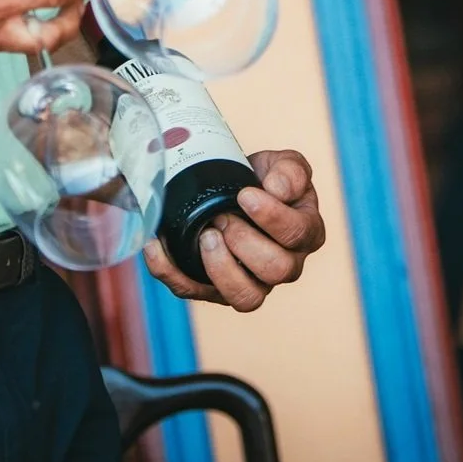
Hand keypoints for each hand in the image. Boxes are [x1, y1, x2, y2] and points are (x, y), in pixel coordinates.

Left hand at [144, 149, 324, 311]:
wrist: (231, 187)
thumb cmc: (262, 179)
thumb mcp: (281, 163)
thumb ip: (290, 169)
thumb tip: (276, 188)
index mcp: (305, 232)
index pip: (297, 234)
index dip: (271, 217)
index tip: (244, 195)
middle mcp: (285, 265)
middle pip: (276, 270)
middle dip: (244, 240)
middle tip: (222, 216)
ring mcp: (252, 282)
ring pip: (246, 297)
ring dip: (221, 267)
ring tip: (205, 235)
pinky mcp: (216, 289)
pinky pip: (193, 291)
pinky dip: (171, 271)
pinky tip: (157, 245)